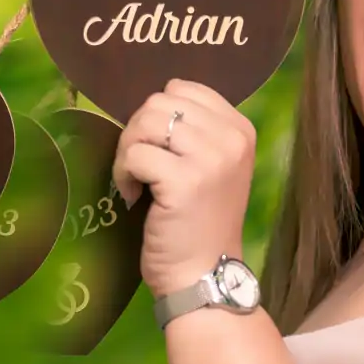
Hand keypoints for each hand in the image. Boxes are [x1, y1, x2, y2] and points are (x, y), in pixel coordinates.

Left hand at [112, 79, 255, 297]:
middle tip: (140, 167)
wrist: (205, 275)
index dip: (158, 115)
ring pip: (145, 122)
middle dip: (137, 132)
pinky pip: (134, 154)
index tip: (158, 149)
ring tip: (136, 180)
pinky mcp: (184, 181)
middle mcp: (232, 139)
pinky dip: (123, 174)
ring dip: (128, 151)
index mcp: (241, 129)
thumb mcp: (210, 167)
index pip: (182, 88)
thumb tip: (146, 106)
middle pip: (158, 102)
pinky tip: (134, 197)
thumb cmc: (199, 222)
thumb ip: (193, 131)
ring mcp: (211, 159)